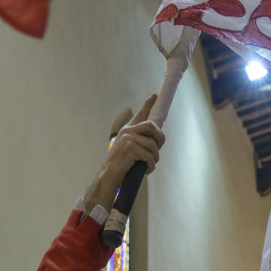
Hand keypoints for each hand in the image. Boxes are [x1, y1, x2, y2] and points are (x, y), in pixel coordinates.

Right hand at [85, 95, 165, 214]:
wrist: (110, 174)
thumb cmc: (121, 164)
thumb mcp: (129, 149)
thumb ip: (139, 141)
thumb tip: (155, 141)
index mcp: (127, 130)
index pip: (140, 114)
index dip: (148, 104)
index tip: (155, 96)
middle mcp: (128, 131)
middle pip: (152, 127)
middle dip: (161, 138)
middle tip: (159, 149)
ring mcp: (129, 138)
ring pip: (153, 146)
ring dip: (155, 158)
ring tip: (150, 165)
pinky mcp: (131, 148)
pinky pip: (150, 157)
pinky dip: (151, 166)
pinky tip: (146, 170)